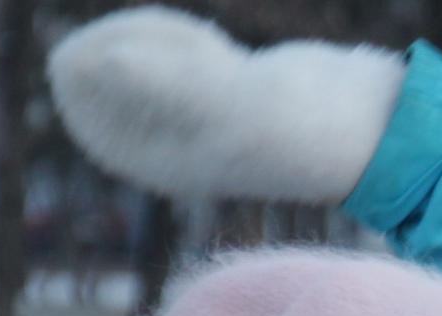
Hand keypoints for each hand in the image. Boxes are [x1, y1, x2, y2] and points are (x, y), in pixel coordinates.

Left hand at [47, 6, 404, 203]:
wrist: (364, 127)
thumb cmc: (297, 125)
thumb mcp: (226, 101)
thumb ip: (159, 82)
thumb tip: (85, 63)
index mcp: (142, 157)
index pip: (76, 82)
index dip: (110, 46)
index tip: (163, 48)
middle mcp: (154, 140)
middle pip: (98, 61)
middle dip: (140, 36)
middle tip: (197, 47)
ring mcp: (181, 114)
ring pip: (131, 49)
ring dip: (166, 33)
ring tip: (212, 49)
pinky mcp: (208, 89)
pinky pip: (164, 46)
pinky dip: (184, 36)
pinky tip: (219, 49)